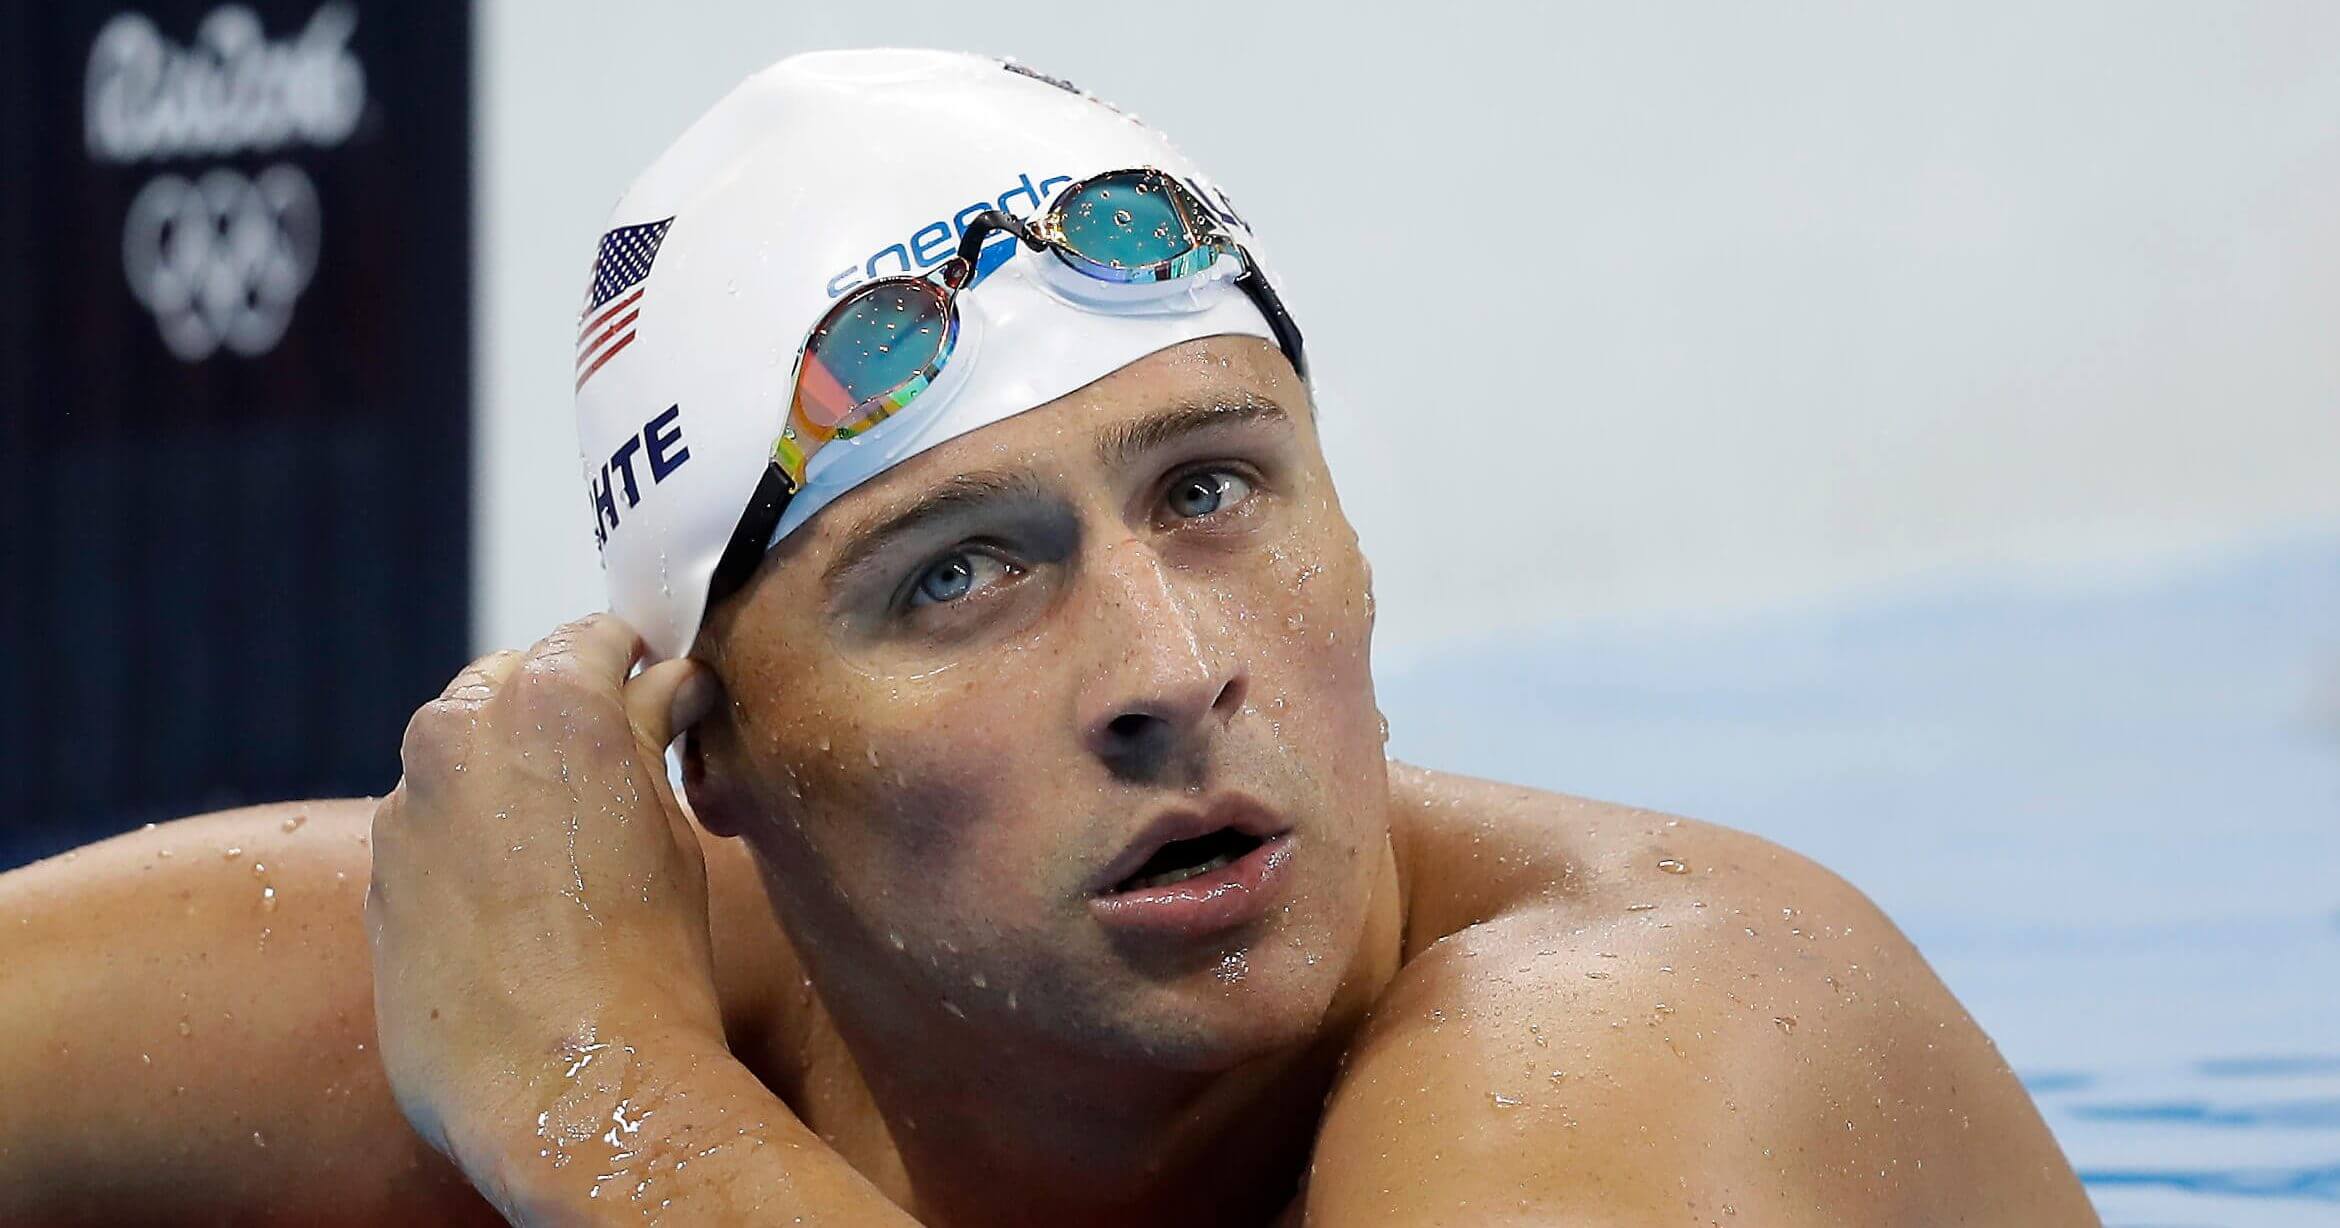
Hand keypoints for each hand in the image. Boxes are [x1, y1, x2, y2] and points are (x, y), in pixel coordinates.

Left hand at [365, 614, 722, 1189]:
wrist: (566, 1084)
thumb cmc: (643, 959)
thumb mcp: (671, 827)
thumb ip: (649, 736)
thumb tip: (663, 687)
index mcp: (546, 702)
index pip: (590, 637)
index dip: (632, 659)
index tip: (654, 688)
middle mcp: (456, 736)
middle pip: (508, 683)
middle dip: (558, 710)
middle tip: (615, 766)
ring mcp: (404, 809)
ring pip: (459, 758)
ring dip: (506, 777)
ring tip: (566, 848)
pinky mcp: (374, 879)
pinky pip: (428, 830)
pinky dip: (468, 842)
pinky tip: (519, 905)